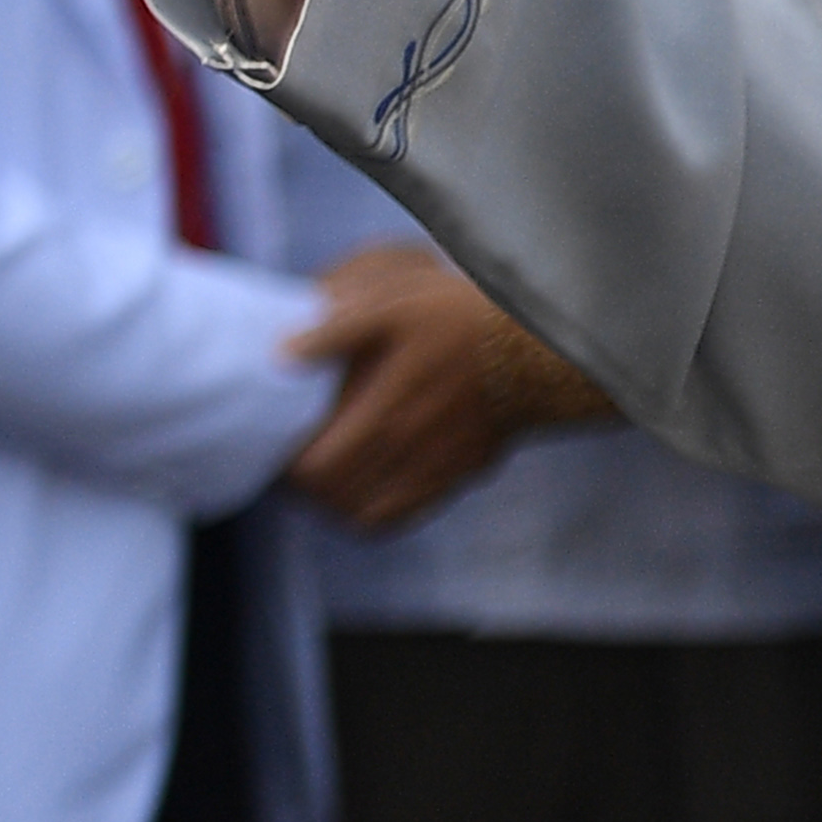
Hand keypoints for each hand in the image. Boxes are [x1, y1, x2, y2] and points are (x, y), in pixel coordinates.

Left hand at [280, 244, 573, 532]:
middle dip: (306, 488)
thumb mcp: (397, 304)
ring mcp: (436, 471)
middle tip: (298, 461)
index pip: (314, 472)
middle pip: (333, 501)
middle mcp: (407, 455)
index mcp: (383, 416)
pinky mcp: (460, 474)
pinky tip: (371, 483)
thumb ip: (337, 329)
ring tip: (329, 475)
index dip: (287, 467)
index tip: (281, 446)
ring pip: (365, 517)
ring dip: (337, 502)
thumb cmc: (464, 321)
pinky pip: (403, 515)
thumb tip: (283, 353)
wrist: (540, 348)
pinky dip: (376, 511)